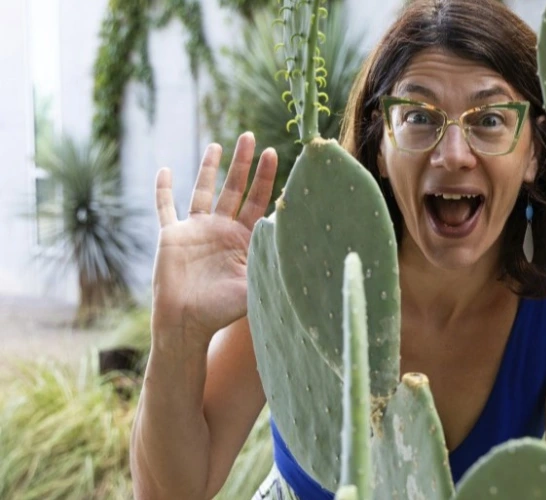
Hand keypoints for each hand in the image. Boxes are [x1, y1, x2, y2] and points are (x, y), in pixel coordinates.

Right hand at [150, 132, 277, 342]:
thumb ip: (273, 263)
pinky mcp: (172, 236)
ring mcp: (196, 231)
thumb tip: (300, 245)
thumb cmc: (223, 310)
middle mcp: (221, 230)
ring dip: (208, 168)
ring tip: (217, 145)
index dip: (266, 177)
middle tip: (250, 137)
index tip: (275, 152)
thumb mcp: (255, 284)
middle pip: (234, 188)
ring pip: (202, 191)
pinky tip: (163, 170)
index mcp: (243, 239)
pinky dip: (163, 190)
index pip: (258, 201)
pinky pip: (165, 208)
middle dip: (243, 163)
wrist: (187, 324)